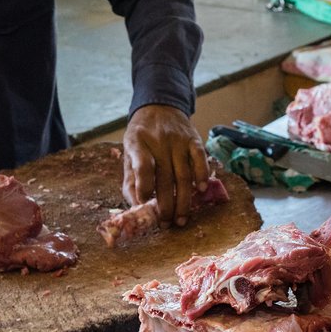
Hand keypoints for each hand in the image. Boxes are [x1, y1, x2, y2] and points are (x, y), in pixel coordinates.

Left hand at [122, 104, 208, 226]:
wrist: (159, 106)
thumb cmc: (142, 137)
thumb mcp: (129, 152)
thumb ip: (131, 179)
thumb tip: (136, 206)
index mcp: (137, 143)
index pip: (142, 165)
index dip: (144, 186)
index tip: (144, 203)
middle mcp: (158, 141)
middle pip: (164, 177)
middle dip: (166, 205)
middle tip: (166, 224)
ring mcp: (178, 140)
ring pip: (183, 174)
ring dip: (183, 200)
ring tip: (181, 219)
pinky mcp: (194, 139)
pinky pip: (200, 159)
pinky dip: (202, 175)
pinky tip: (200, 191)